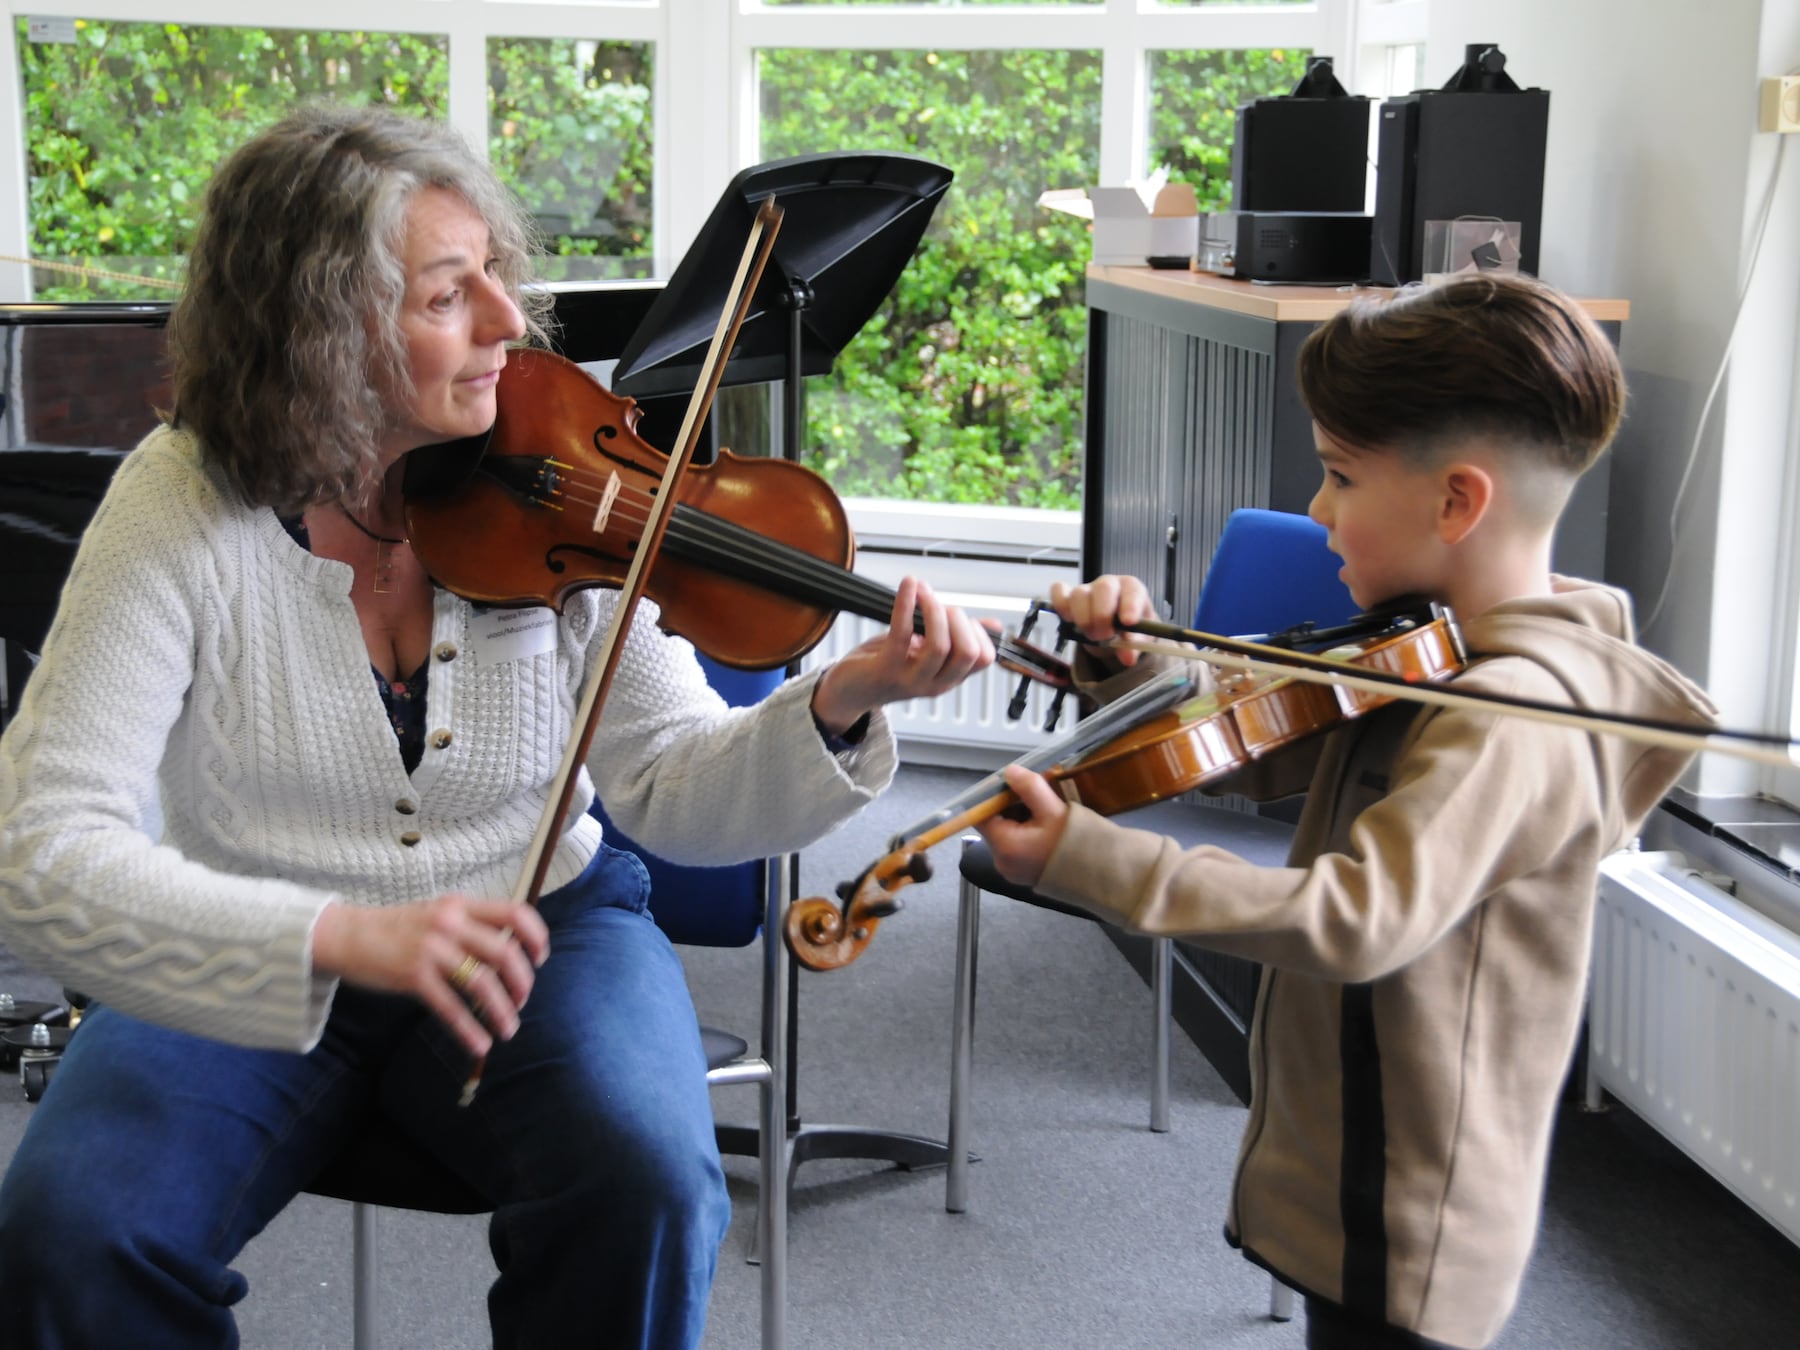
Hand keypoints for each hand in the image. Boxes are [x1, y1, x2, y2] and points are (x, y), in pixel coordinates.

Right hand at [312, 895, 549, 1057]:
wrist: (344, 934)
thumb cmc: (394, 929)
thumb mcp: (436, 914)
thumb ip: (468, 927)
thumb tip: (505, 953)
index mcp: (460, 905)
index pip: (515, 912)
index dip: (535, 936)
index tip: (540, 958)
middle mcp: (450, 923)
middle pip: (505, 951)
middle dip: (522, 981)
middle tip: (522, 1000)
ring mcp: (432, 948)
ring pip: (482, 982)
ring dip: (502, 1010)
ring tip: (508, 1029)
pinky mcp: (413, 975)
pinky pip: (451, 1007)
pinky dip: (469, 1029)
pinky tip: (479, 1045)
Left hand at [810, 576, 995, 735]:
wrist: (849, 690)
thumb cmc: (887, 664)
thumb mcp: (927, 651)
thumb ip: (956, 638)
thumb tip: (994, 625)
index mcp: (949, 678)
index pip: (983, 658)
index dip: (977, 631)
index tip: (958, 615)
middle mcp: (935, 683)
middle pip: (968, 653)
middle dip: (959, 619)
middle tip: (941, 605)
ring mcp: (911, 679)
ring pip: (940, 645)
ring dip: (935, 609)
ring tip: (924, 592)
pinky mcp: (886, 668)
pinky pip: (902, 632)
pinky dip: (906, 602)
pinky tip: (909, 585)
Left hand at [973, 764, 1071, 888]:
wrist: (1103, 874)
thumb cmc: (1076, 844)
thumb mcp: (1053, 810)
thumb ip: (1029, 787)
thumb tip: (1009, 772)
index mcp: (1004, 847)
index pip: (980, 816)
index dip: (991, 796)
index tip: (1010, 784)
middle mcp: (1002, 862)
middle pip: (994, 824)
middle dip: (1011, 805)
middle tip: (1034, 793)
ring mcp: (1012, 870)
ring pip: (1007, 833)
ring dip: (1021, 817)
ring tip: (1044, 808)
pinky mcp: (1024, 873)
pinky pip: (1017, 846)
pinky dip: (1027, 831)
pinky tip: (1047, 825)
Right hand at [1049, 575, 1155, 666]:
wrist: (1114, 625)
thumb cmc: (1129, 627)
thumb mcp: (1138, 637)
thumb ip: (1134, 645)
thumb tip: (1128, 658)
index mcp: (1131, 588)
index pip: (1132, 590)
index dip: (1130, 605)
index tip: (1128, 623)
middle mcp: (1109, 583)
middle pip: (1103, 588)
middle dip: (1102, 616)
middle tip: (1106, 636)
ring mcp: (1087, 588)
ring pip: (1079, 594)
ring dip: (1083, 619)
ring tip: (1092, 636)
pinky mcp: (1068, 594)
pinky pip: (1058, 592)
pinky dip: (1060, 606)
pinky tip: (1069, 621)